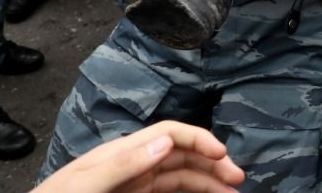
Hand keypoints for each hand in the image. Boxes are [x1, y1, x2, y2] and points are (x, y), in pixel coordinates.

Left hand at [32, 120, 244, 192]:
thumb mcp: (84, 184)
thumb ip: (122, 164)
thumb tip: (165, 142)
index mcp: (124, 152)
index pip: (170, 134)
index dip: (199, 139)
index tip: (222, 154)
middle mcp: (135, 164)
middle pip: (183, 154)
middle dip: (212, 162)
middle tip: (237, 179)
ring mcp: (136, 184)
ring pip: (182, 176)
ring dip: (208, 181)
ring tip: (231, 192)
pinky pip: (172, 192)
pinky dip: (194, 192)